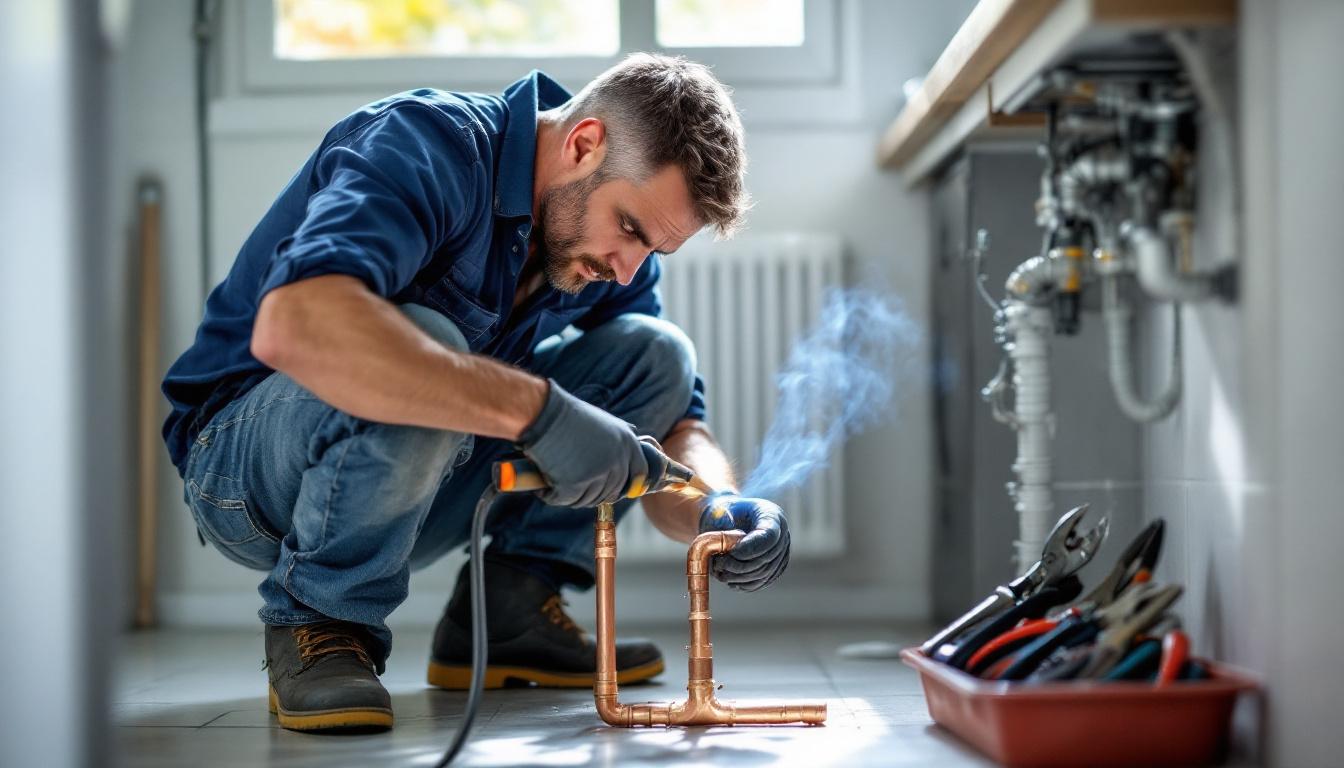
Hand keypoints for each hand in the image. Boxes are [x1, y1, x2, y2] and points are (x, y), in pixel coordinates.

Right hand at [518, 379, 647, 506]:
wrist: (545, 414)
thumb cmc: (568, 415)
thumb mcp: (603, 422)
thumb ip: (617, 440)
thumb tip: (628, 453)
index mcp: (627, 442)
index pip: (639, 472)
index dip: (631, 484)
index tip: (620, 492)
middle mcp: (617, 459)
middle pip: (612, 491)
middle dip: (594, 493)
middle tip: (574, 486)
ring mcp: (598, 474)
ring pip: (588, 499)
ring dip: (573, 495)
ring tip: (556, 478)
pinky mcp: (575, 484)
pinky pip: (567, 500)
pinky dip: (554, 495)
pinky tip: (546, 485)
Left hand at [697, 492, 790, 591]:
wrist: (727, 518)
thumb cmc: (721, 513)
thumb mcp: (720, 514)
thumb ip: (724, 530)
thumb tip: (727, 551)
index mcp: (771, 515)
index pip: (768, 537)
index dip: (749, 549)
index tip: (730, 553)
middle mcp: (782, 534)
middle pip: (767, 558)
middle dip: (741, 566)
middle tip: (720, 565)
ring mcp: (781, 552)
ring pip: (765, 573)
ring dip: (741, 577)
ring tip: (721, 573)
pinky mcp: (775, 567)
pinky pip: (763, 581)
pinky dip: (746, 584)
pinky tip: (731, 581)